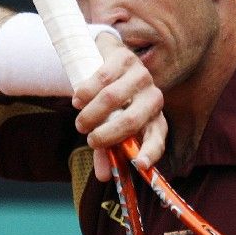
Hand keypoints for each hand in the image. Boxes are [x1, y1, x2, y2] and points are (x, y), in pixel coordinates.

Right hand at [72, 32, 166, 180]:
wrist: (106, 61)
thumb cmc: (112, 105)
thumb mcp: (110, 128)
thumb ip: (108, 152)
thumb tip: (103, 177)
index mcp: (155, 121)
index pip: (157, 139)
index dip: (150, 152)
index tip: (139, 164)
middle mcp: (154, 98)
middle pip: (131, 120)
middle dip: (107, 134)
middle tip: (89, 139)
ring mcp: (141, 76)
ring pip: (113, 98)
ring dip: (91, 114)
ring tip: (80, 121)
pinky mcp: (124, 58)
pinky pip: (102, 78)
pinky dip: (85, 92)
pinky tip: (77, 99)